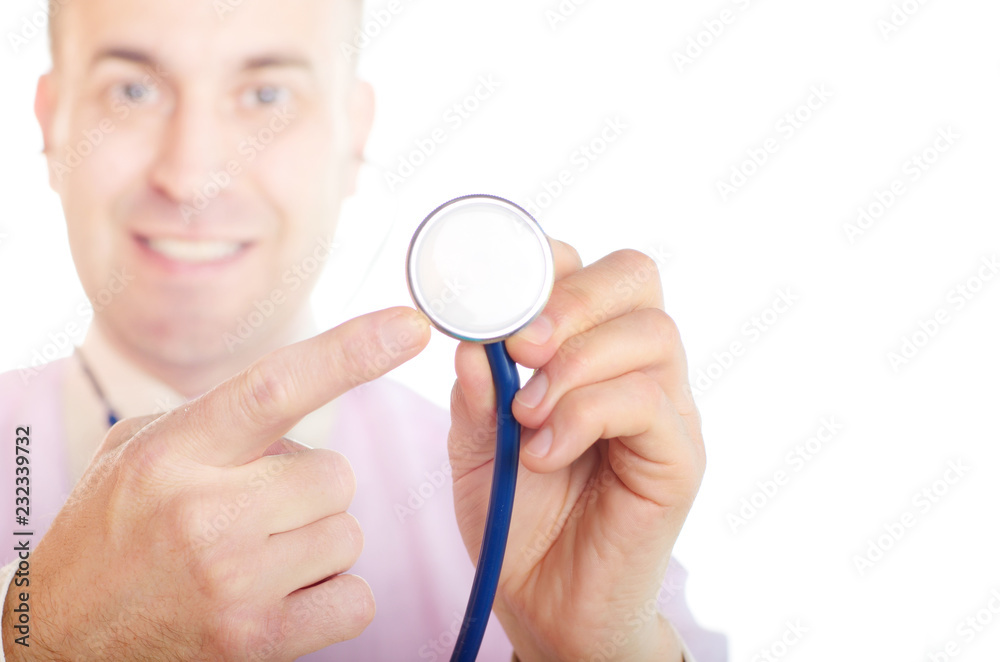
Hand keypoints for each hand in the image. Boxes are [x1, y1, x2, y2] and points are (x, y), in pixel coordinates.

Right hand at [2, 308, 428, 660]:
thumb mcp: (139, 449)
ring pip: (346, 534)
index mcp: (175, 452)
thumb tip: (315, 380)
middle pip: (336, 475)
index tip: (408, 325)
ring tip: (257, 556)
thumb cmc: (111, 531)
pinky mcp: (257, 641)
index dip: (350, 351)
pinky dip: (330, 597)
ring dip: (317, 543)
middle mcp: (205, 514)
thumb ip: (219, 416)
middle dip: (312, 488)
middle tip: (258, 509)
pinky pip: (354, 599)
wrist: (64, 636)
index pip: (276, 387)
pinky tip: (279, 596)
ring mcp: (233, 582)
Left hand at [448, 242, 704, 660]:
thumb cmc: (516, 517)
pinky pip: (648, 401)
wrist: (545, 604)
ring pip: (650, 333)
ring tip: (527, 416)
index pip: (590, 269)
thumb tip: (472, 343)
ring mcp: (668, 410)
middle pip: (636, 275)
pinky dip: (585, 415)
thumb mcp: (474, 445)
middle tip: (521, 346)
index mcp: (591, 350)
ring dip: (574, 365)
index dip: (544, 266)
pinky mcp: (680, 458)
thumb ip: (477, 392)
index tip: (494, 304)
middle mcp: (638, 368)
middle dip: (570, 298)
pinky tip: (545, 452)